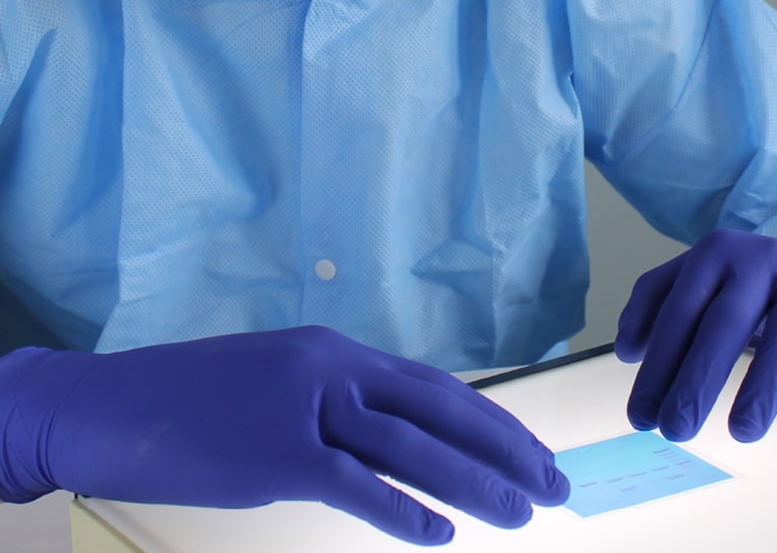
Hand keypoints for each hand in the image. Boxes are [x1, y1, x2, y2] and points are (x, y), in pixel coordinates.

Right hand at [0, 325, 567, 543]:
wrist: (112, 405)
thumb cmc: (193, 402)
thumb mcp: (276, 388)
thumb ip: (334, 409)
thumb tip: (388, 446)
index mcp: (334, 352)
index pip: (432, 385)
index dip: (489, 419)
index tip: (530, 449)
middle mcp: (330, 368)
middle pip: (438, 406)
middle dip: (503, 444)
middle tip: (555, 482)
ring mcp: (304, 407)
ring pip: (411, 444)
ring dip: (473, 480)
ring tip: (523, 511)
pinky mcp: (276, 453)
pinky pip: (354, 484)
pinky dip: (401, 510)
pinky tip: (440, 535)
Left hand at [615, 229, 776, 441]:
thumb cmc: (741, 275)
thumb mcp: (695, 273)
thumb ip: (654, 301)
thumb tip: (627, 349)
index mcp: (714, 253)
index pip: (679, 311)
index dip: (658, 363)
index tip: (641, 413)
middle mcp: (758, 263)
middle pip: (724, 324)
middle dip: (697, 380)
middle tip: (674, 430)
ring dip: (760, 388)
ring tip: (739, 434)